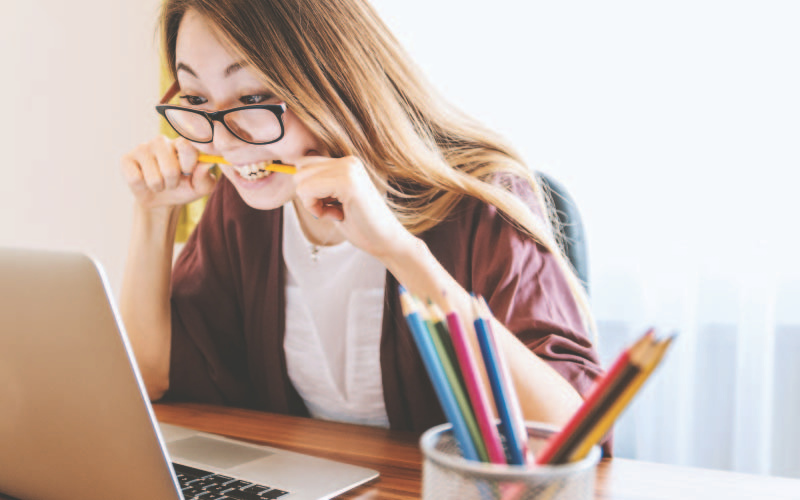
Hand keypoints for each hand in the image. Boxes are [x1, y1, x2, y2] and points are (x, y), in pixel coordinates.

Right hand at [120, 136, 216, 210]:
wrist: (161, 200)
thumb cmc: (184, 188)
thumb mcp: (200, 187)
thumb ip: (205, 178)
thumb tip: (206, 164)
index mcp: (181, 142)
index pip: (187, 147)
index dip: (189, 165)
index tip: (188, 172)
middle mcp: (161, 140)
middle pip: (170, 169)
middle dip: (173, 183)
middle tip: (172, 182)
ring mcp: (142, 148)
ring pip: (154, 178)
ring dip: (159, 187)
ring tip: (159, 182)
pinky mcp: (126, 159)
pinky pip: (136, 180)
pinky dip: (142, 188)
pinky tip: (144, 180)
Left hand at [292, 155, 415, 258]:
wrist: (386, 241)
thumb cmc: (361, 225)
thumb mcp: (334, 199)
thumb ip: (318, 184)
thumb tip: (291, 171)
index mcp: (347, 163)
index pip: (304, 163)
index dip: (308, 188)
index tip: (329, 204)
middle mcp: (348, 161)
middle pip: (299, 169)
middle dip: (309, 195)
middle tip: (333, 210)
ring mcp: (348, 169)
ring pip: (300, 180)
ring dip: (312, 203)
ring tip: (337, 212)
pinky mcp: (347, 182)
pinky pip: (307, 190)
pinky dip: (315, 208)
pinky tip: (338, 215)